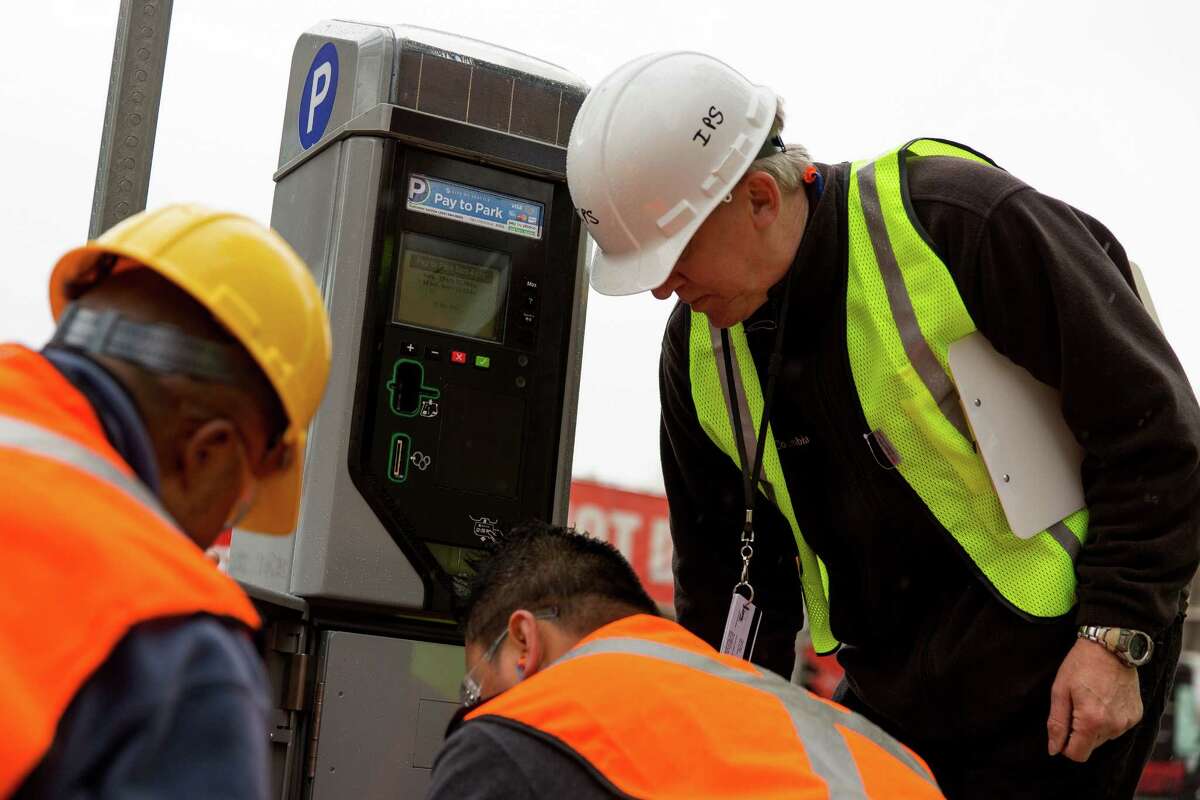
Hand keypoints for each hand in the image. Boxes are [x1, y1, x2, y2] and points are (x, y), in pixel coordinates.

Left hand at [1046, 638, 1142, 761]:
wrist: (1111, 647)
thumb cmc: (1081, 665)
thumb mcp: (1060, 691)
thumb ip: (1057, 723)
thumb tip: (1054, 749)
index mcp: (1091, 721)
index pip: (1078, 754)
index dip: (1066, 746)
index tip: (1062, 729)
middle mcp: (1113, 726)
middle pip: (1090, 746)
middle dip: (1079, 733)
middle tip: (1075, 706)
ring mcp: (1127, 722)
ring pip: (1104, 738)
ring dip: (1094, 726)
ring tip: (1090, 700)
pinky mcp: (1136, 716)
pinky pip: (1117, 728)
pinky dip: (1108, 719)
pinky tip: (1104, 700)